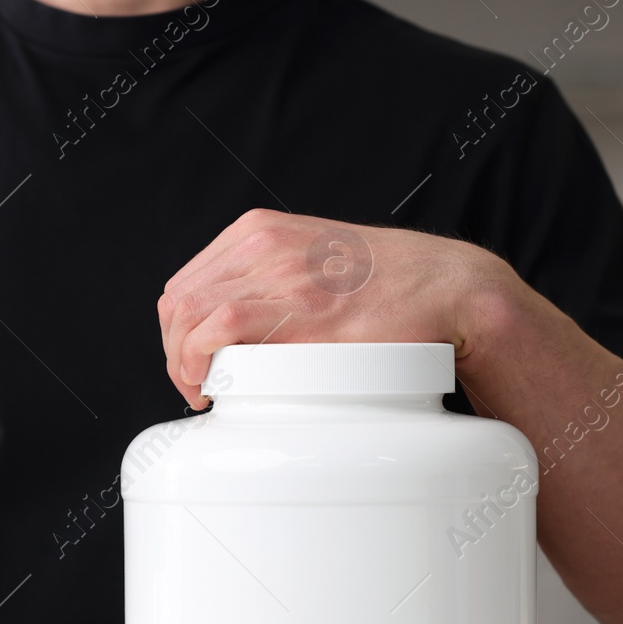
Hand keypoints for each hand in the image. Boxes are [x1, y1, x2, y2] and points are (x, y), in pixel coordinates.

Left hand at [157, 208, 517, 407]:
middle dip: (174, 350)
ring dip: (181, 362)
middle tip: (194, 386)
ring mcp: (278, 272)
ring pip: (189, 313)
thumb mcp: (316, 264)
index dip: (176, 331)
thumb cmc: (389, 287)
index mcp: (260, 231)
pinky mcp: (298, 307)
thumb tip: (240, 332)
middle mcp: (262, 243)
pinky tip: (210, 386)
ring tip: (202, 392)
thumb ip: (276, 284)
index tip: (190, 365)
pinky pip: (217, 326)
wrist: (448, 288)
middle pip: (179, 300)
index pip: (187, 282)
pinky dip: (198, 359)